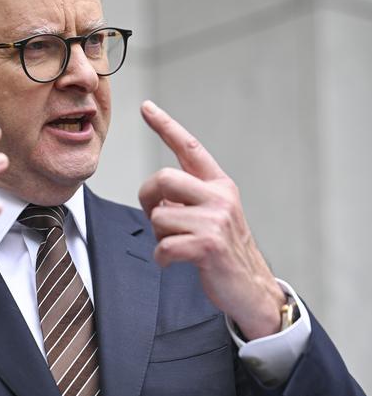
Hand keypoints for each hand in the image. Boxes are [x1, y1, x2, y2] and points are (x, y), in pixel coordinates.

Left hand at [139, 100, 285, 339]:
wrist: (251, 288)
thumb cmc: (223, 249)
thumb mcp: (212, 214)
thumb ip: (188, 197)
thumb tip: (156, 194)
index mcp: (219, 184)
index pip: (189, 147)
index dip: (165, 125)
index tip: (146, 107)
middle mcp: (219, 196)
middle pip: (162, 178)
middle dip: (147, 199)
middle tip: (154, 216)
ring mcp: (215, 220)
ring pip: (158, 216)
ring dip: (158, 236)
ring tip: (177, 245)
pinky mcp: (208, 246)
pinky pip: (163, 246)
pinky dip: (161, 258)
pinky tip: (174, 261)